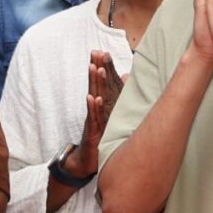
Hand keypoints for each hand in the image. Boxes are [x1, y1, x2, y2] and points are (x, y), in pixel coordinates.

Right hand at [61, 50, 123, 178]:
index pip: (101, 84)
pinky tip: (91, 98)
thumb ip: (114, 98)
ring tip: (94, 68)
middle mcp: (96, 111)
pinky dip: (92, 108)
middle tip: (95, 52)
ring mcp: (93, 120)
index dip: (101, 68)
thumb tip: (125, 78)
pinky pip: (92, 119)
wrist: (87, 160)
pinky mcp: (91, 132)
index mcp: (101, 106)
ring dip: (93, 84)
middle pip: (96, 86)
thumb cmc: (99, 138)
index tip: (102, 51)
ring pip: (93, 99)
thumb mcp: (108, 118)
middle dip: (95, 69)